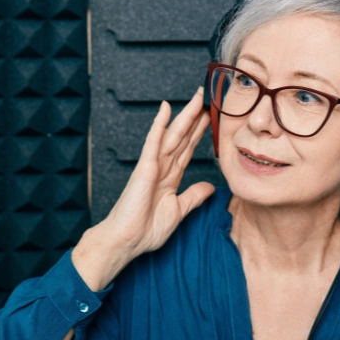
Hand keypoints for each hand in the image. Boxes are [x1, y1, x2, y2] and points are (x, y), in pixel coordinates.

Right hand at [72, 87, 214, 290]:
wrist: (127, 241)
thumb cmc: (146, 229)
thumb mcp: (179, 211)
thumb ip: (193, 196)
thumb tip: (210, 186)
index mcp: (170, 177)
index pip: (188, 149)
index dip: (199, 132)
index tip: (211, 118)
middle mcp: (163, 167)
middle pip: (183, 137)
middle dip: (196, 118)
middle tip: (207, 97)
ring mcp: (153, 165)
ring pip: (173, 135)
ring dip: (185, 115)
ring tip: (197, 98)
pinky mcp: (144, 168)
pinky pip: (154, 142)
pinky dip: (159, 125)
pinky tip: (165, 108)